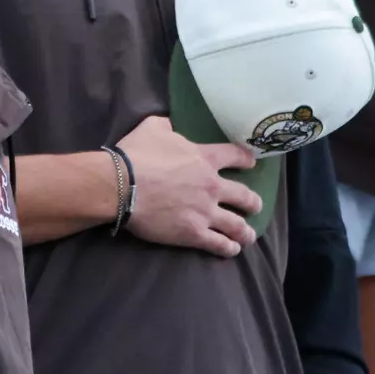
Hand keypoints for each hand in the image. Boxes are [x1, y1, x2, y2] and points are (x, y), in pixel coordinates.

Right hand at [117, 115, 262, 256]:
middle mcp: (212, 187)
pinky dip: (228, 248)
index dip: (246, 159)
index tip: (251, 162)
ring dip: (245, 231)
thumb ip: (167, 125)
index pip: (236, 155)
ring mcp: (206, 212)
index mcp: (204, 159)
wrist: (120, 185)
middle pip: (246, 196)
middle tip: (254, 205)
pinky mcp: (194, 232)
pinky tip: (231, 249)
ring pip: (238, 226)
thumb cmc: (135, 155)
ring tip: (248, 235)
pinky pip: (219, 244)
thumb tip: (170, 124)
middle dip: (253, 202)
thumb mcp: (152, 128)